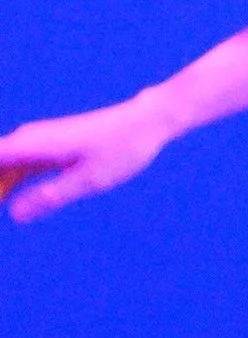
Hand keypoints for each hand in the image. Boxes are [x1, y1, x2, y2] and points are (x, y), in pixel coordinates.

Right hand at [0, 94, 176, 222]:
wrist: (144, 122)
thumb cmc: (120, 150)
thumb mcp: (88, 180)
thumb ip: (50, 197)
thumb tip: (14, 215)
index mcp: (31, 144)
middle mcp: (28, 139)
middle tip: (1, 206)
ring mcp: (37, 142)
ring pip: (4, 166)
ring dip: (1, 185)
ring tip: (3, 204)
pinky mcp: (49, 146)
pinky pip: (19, 165)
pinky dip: (11, 180)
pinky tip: (8, 197)